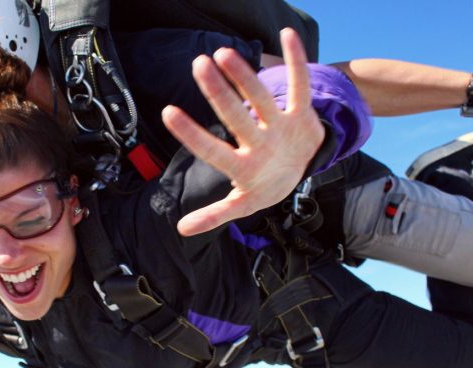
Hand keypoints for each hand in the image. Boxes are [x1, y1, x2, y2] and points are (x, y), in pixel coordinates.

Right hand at [162, 28, 324, 236]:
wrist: (303, 174)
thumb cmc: (262, 186)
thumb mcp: (240, 205)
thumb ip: (213, 215)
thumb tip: (181, 229)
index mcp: (245, 171)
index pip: (214, 152)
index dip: (191, 134)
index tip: (168, 112)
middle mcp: (264, 148)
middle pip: (238, 119)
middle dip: (219, 92)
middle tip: (199, 65)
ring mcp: (285, 129)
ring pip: (264, 99)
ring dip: (245, 74)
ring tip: (223, 52)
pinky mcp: (303, 114)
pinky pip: (300, 84)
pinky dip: (296, 60)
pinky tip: (285, 33)